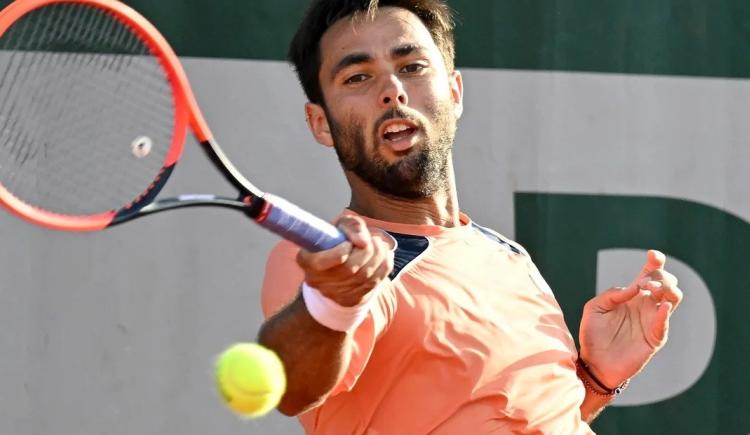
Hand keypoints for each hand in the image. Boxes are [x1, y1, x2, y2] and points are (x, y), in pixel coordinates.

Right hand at [296, 215, 393, 306]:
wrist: (340, 265)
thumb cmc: (337, 241)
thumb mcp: (340, 226)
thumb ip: (352, 226)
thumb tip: (364, 242)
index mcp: (307, 260)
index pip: (322, 262)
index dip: (340, 251)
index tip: (349, 243)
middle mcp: (317, 280)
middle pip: (349, 268)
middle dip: (366, 251)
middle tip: (371, 240)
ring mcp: (334, 293)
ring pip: (364, 276)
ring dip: (378, 256)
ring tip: (379, 244)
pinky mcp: (352, 299)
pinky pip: (374, 283)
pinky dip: (384, 266)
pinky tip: (384, 255)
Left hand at [579, 250, 682, 387]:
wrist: (594, 363)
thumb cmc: (593, 334)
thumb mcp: (594, 308)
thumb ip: (612, 294)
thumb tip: (634, 288)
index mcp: (632, 294)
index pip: (650, 273)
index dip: (655, 261)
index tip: (653, 255)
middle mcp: (646, 304)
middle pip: (667, 282)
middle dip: (660, 276)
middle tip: (644, 282)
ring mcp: (653, 320)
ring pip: (674, 298)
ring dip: (667, 289)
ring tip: (651, 289)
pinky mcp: (655, 337)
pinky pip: (665, 322)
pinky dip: (664, 312)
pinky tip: (660, 306)